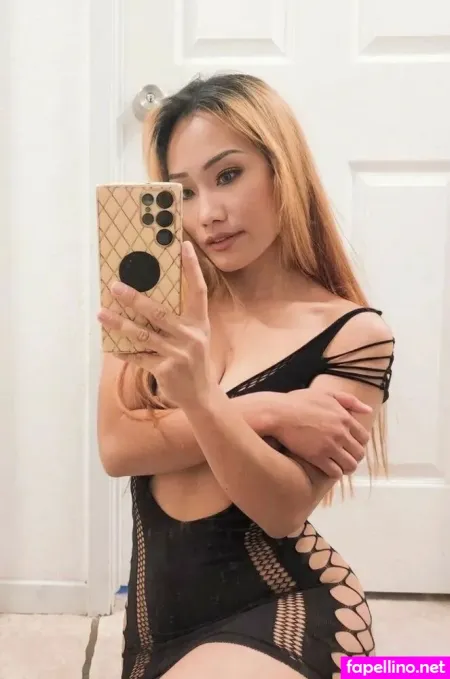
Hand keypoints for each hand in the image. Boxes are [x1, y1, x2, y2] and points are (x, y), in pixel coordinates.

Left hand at [97, 241, 214, 408]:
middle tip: (114, 286)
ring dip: (119, 324)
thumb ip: (179, 319)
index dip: (192, 268)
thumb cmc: (193, 360)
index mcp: (199, 323)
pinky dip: (123, 351)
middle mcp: (191, 336)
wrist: (200, 396)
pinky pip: (138, 357)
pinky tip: (110, 345)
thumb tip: (148, 298)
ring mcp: (178, 354)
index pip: (198, 290)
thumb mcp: (194, 337)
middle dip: (134, 298)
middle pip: (159, 312)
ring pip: (143, 334)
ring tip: (101, 314)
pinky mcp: (165, 370)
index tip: (184, 246)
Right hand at [268, 390, 371, 477]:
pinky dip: (335, 473)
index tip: (350, 445)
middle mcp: (340, 432)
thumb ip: (349, 401)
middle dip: (354, 457)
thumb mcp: (326, 394)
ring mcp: (330, 446)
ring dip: (346, 467)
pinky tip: (329, 469)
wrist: (278, 413)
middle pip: (359, 453)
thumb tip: (368, 410)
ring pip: (350, 465)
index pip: (364, 437)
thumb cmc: (299, 402)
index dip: (359, 443)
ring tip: (339, 466)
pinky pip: (335, 472)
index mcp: (344, 417)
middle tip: (345, 457)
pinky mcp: (317, 457)